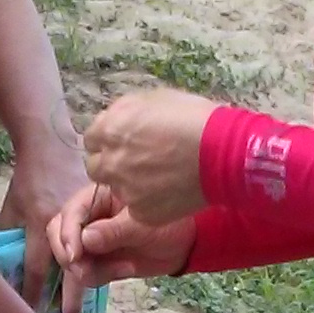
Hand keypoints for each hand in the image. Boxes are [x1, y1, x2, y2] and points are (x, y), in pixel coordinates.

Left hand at [0, 134, 89, 301]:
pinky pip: (102, 244)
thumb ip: (7, 236)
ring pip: (91, 258)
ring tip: (87, 308)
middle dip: (70, 302)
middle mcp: (65, 227)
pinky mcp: (101, 213)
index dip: (32, 295)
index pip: (35, 270)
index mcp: (40, 226)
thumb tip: (1, 264)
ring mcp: (87, 219)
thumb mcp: (10, 208)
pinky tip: (100, 279)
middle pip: (70, 273)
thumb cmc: (28, 177)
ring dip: (89, 283)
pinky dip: (101, 261)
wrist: (51, 143)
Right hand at [52, 182, 197, 287]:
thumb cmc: (169, 221)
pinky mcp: (99, 260)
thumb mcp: (144, 224)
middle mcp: (89, 217)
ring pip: (70, 257)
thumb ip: (115, 231)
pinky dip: (102, 277)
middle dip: (68, 254)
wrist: (186, 243)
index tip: (76, 256)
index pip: (70, 212)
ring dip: (88, 270)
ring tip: (122, 269)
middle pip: (58, 234)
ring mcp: (91, 240)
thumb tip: (85, 240)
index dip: (68, 234)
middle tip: (84, 269)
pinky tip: (127, 269)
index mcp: (97, 196)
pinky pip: (87, 273)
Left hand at [83, 86, 213, 229]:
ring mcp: (124, 190)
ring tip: (156, 179)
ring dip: (128, 184)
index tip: (124, 143)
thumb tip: (117, 121)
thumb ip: (126, 112)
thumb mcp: (155, 99)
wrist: (222, 152)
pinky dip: (147, 203)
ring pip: (116, 190)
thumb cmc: (193, 118)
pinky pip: (136, 209)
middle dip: (111, 164)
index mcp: (110, 129)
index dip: (108, 141)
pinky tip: (168, 193)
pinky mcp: (141, 213)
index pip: (92, 139)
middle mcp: (110, 161)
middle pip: (96, 167)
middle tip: (137, 163)